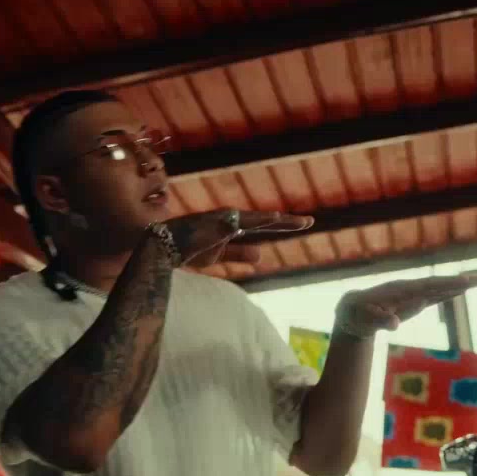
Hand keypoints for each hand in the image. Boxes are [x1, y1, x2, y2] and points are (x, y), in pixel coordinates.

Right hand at [163, 208, 313, 266]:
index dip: (285, 224)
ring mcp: (222, 221)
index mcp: (234, 225)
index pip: (265, 225)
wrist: (165, 246)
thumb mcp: (220, 255)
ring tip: (295, 220)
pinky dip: (248, 221)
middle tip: (311, 222)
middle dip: (287, 222)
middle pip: (265, 221)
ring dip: (272, 220)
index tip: (306, 223)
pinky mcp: (213, 225)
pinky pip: (233, 224)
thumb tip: (261, 256)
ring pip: (253, 220)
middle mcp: (231, 219)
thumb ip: (240, 254)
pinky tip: (264, 219)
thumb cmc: (190, 248)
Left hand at [334, 271, 476, 338]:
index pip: (427, 286)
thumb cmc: (356, 314)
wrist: (351, 311)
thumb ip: (378, 320)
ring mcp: (412, 295)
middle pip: (438, 284)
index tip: (464, 282)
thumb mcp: (363, 319)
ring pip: (439, 289)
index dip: (446, 284)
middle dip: (459, 282)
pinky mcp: (413, 302)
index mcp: (398, 290)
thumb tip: (395, 324)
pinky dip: (448, 292)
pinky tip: (460, 290)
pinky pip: (434, 296)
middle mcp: (408, 289)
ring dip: (457, 285)